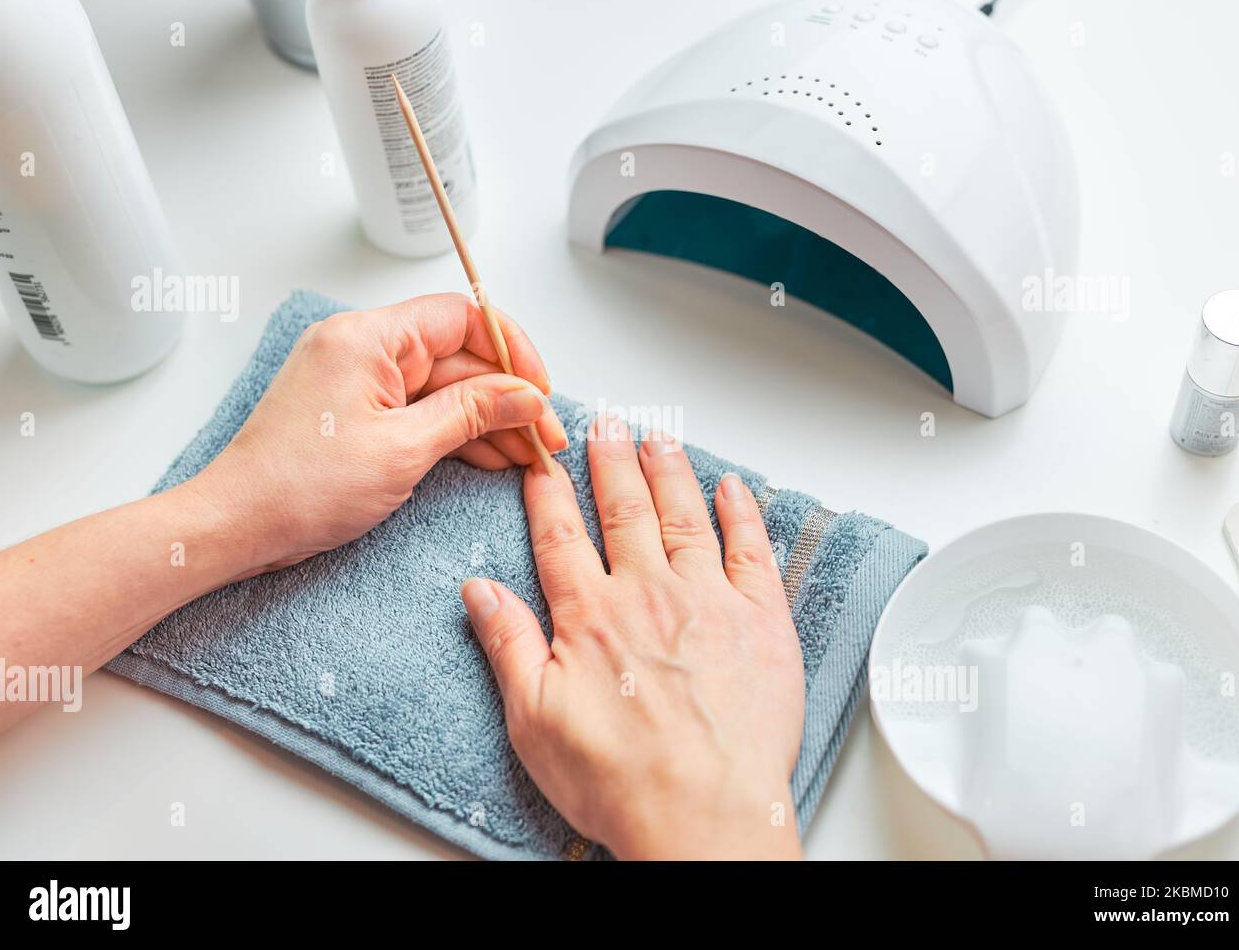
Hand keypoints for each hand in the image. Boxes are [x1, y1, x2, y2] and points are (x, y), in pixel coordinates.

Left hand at [190, 294, 566, 573]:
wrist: (237, 526)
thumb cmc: (299, 487)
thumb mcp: (403, 450)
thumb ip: (472, 413)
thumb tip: (525, 395)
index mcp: (367, 338)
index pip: (461, 317)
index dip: (512, 349)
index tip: (540, 389)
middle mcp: (363, 349)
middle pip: (458, 357)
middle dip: (507, 397)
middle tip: (545, 438)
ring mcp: (360, 383)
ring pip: (445, 390)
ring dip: (489, 422)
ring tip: (529, 456)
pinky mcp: (359, 415)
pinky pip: (421, 413)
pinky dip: (457, 436)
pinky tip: (493, 460)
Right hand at [461, 416, 805, 859]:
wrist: (703, 816)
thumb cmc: (619, 780)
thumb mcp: (533, 719)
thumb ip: (507, 644)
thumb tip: (478, 590)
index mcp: (590, 615)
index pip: (562, 533)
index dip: (550, 490)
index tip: (543, 458)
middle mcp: (648, 593)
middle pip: (624, 509)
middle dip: (611, 460)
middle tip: (606, 422)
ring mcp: (708, 600)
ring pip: (684, 515)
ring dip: (668, 470)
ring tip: (658, 437)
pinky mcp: (760, 620)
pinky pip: (750, 548)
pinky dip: (740, 512)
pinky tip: (730, 487)